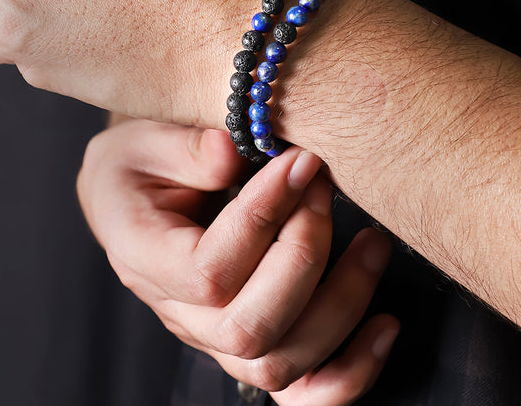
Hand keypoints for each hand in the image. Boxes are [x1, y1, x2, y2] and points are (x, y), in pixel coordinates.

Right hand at [77, 118, 399, 404]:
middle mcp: (179, 314)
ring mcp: (216, 337)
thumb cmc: (140, 164)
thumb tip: (232, 153)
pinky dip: (351, 371)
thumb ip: (184, 148)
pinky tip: (385, 326)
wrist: (135, 194)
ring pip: (281, 363)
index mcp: (145, 260)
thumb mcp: (143, 140)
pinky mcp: (250, 342)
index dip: (264, 218)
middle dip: (306, 255)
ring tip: (372, 241)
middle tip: (324, 187)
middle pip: (251, 328)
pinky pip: (301, 392)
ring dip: (341, 303)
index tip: (299, 162)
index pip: (210, 270)